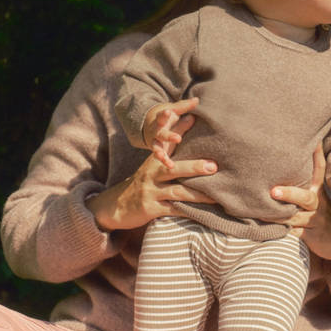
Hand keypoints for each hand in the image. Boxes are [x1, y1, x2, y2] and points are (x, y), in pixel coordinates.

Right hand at [89, 108, 216, 230]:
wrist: (116, 205)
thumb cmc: (143, 181)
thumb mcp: (153, 163)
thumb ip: (172, 143)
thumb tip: (190, 118)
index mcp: (154, 160)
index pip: (167, 142)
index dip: (177, 130)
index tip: (192, 118)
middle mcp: (152, 174)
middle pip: (174, 168)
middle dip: (194, 167)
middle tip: (214, 166)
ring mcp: (151, 192)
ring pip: (176, 191)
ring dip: (197, 194)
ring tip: (215, 195)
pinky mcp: (151, 208)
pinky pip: (172, 210)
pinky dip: (187, 211)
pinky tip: (202, 212)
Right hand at [142, 97, 199, 168]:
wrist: (148, 124)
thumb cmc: (165, 116)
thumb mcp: (173, 110)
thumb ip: (184, 106)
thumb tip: (197, 100)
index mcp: (160, 119)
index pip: (162, 115)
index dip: (165, 114)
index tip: (168, 112)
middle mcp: (156, 131)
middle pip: (161, 133)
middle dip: (168, 136)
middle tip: (178, 138)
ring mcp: (154, 141)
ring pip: (156, 147)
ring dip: (161, 153)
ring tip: (165, 158)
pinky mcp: (156, 150)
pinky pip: (160, 157)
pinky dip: (165, 161)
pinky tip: (171, 165)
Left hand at [271, 146, 330, 284]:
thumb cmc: (321, 213)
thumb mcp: (318, 196)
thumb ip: (305, 181)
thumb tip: (293, 155)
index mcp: (319, 191)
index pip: (319, 170)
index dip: (316, 155)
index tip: (313, 141)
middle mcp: (318, 204)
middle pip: (305, 198)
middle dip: (289, 194)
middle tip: (273, 191)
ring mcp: (315, 221)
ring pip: (296, 218)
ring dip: (278, 216)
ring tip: (260, 212)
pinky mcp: (311, 236)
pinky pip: (294, 233)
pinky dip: (282, 231)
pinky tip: (266, 229)